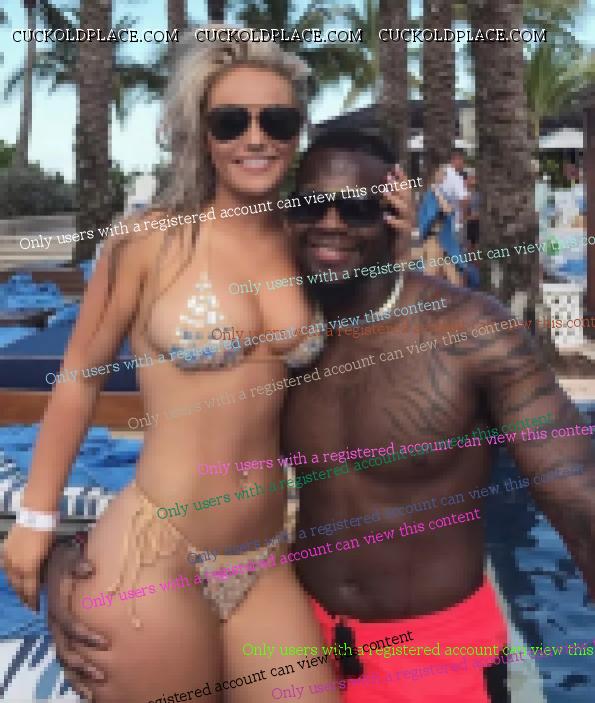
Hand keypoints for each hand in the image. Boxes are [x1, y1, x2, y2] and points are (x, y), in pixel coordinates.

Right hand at [1, 524, 53, 609]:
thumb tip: (44, 580)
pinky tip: (13, 575)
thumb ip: (44, 569)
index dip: (32, 601)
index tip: (36, 608)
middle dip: (24, 596)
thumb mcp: (50, 554)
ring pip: (10, 577)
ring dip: (16, 586)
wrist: (37, 514)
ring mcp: (8, 558)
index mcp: (29, 569)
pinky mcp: (5, 550)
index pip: (30, 591)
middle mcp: (16, 566)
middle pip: (18, 586)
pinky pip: (6, 566)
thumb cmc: (49, 533)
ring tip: (21, 592)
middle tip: (29, 603)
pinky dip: (10, 572)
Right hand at [47, 537, 108, 697]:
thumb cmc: (69, 561)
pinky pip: (65, 660)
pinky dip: (75, 676)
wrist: (55, 563)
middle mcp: (54, 623)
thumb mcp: (71, 558)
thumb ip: (79, 564)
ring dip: (78, 676)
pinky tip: (89, 689)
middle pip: (64, 650)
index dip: (84, 636)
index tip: (105, 643)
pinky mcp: (61, 636)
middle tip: (103, 674)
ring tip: (96, 689)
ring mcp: (56, 632)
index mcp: (57, 606)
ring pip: (63, 660)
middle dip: (82, 665)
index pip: (68, 626)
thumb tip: (89, 568)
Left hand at [382, 165, 413, 240]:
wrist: (399, 251)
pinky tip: (385, 217)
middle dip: (397, 186)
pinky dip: (393, 221)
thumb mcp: (391, 212)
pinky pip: (400, 226)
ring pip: (404, 209)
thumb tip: (385, 183)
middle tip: (388, 177)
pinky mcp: (404, 234)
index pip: (406, 188)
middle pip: (406, 196)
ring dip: (394, 199)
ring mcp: (408, 223)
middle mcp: (410, 212)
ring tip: (384, 192)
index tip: (395, 166)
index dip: (402, 177)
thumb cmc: (394, 230)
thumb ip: (390, 200)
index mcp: (407, 205)